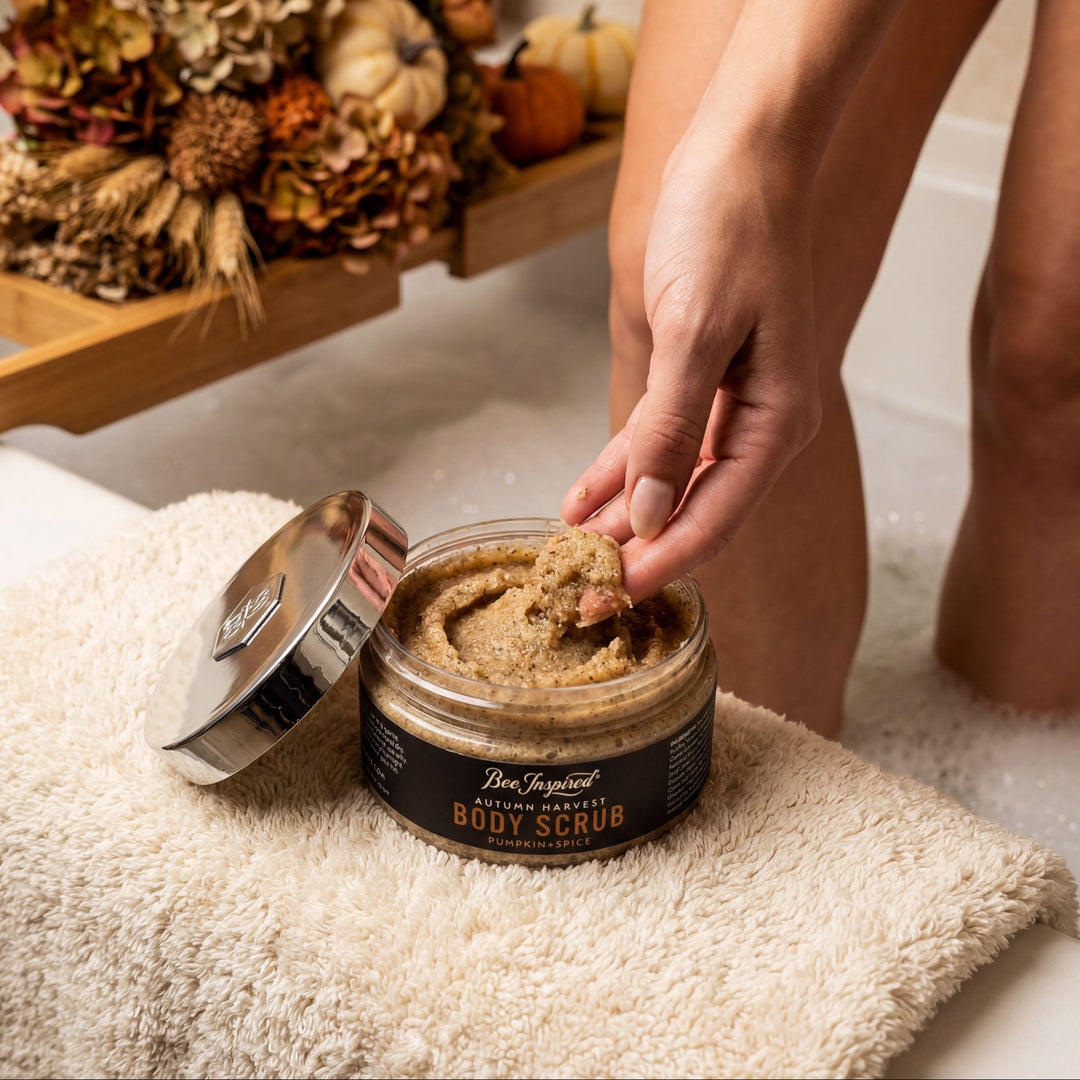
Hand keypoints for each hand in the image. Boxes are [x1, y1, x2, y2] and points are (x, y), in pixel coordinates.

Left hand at [561, 128, 822, 601]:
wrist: (738, 153)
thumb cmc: (726, 228)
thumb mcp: (694, 330)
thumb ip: (671, 427)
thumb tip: (649, 515)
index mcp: (776, 420)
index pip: (714, 518)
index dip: (659, 564)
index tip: (607, 596)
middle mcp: (760, 423)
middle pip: (693, 511)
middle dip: (636, 553)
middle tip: (577, 592)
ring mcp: (730, 404)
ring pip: (669, 483)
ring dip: (620, 519)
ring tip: (569, 554)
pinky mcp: (699, 380)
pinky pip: (656, 442)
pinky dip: (618, 470)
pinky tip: (580, 500)